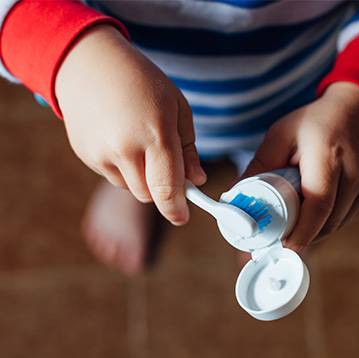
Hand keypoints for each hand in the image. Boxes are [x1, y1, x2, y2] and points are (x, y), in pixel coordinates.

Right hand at [55, 25, 205, 224]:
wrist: (89, 64)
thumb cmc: (143, 84)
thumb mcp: (177, 109)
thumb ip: (188, 150)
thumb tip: (196, 181)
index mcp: (155, 134)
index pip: (166, 189)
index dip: (176, 210)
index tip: (183, 217)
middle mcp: (125, 148)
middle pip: (149, 195)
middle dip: (161, 189)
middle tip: (165, 166)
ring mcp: (101, 153)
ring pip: (131, 188)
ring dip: (142, 178)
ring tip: (138, 142)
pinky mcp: (86, 155)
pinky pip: (113, 176)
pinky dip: (122, 168)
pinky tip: (120, 138)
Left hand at [242, 82, 358, 252]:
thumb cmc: (316, 122)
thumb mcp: (281, 135)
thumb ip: (259, 165)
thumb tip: (235, 197)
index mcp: (329, 156)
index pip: (318, 203)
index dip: (301, 230)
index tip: (284, 246)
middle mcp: (354, 173)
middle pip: (326, 221)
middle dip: (301, 235)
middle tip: (277, 239)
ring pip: (335, 225)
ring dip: (312, 231)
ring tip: (292, 223)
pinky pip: (344, 220)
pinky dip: (325, 224)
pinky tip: (311, 214)